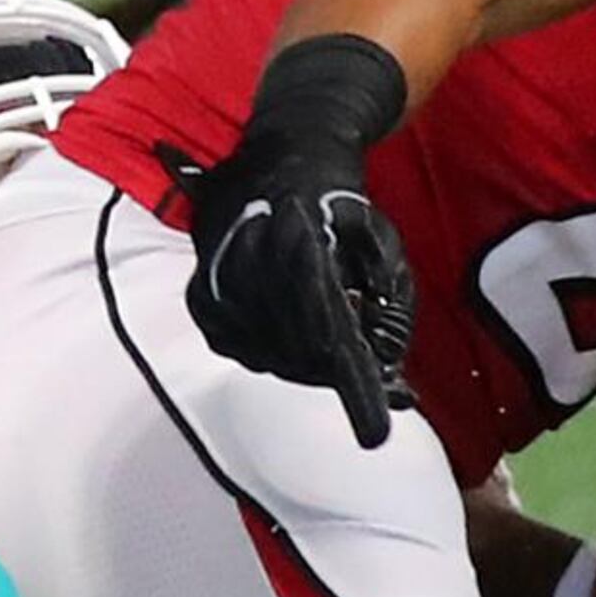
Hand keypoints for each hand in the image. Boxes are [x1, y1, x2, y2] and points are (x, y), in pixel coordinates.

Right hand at [184, 129, 416, 447]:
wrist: (275, 162)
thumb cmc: (338, 205)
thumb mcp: (383, 243)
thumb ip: (393, 306)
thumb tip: (388, 369)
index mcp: (300, 246)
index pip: (331, 334)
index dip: (355, 388)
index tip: (375, 433)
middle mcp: (249, 268)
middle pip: (305, 358)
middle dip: (341, 367)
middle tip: (368, 357)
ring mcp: (218, 288)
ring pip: (276, 362)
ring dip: (309, 357)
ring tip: (329, 320)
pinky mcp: (202, 304)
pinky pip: (247, 353)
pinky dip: (277, 349)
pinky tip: (292, 322)